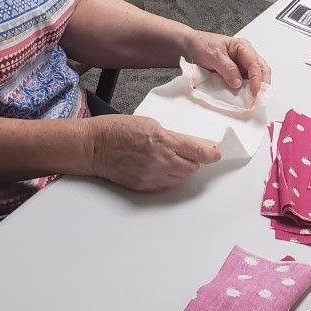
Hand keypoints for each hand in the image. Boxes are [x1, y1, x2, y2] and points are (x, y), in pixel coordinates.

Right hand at [86, 115, 220, 190]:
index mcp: (162, 140)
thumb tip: (189, 145)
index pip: (195, 151)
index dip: (209, 154)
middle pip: (191, 168)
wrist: (93, 146)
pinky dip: (170, 178)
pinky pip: (166, 185)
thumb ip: (171, 136)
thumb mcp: (149, 124)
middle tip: (192, 155)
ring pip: (180, 178)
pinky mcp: (143, 186)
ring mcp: (151, 175)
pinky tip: (163, 169)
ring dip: (183, 170)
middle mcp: (159, 160)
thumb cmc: (118, 130)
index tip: (216, 154)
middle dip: (195, 161)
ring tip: (176, 161)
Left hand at [181, 30, 271, 96]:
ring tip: (252, 100)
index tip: (254, 92)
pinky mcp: (236, 72)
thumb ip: (228, 69)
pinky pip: (245, 81)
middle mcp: (245, 55)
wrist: (190, 45)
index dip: (257, 79)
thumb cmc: (202, 45)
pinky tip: (244, 97)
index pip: (255, 64)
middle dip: (262, 85)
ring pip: (255, 77)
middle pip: (262, 70)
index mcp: (243, 47)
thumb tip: (238, 84)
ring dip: (255, 88)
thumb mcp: (214, 56)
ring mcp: (241, 64)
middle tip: (258, 99)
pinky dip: (246, 90)